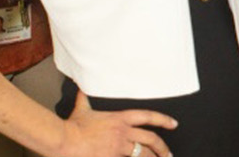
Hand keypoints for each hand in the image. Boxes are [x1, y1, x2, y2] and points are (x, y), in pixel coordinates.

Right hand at [56, 92, 175, 156]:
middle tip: (168, 154)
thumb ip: (84, 99)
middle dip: (162, 148)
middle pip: (150, 139)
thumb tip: (81, 87)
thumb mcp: (82, 110)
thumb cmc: (72, 126)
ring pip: (143, 154)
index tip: (173, 124)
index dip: (162, 120)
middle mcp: (123, 132)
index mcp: (119, 119)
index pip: (147, 116)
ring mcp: (119, 147)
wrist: (65, 140)